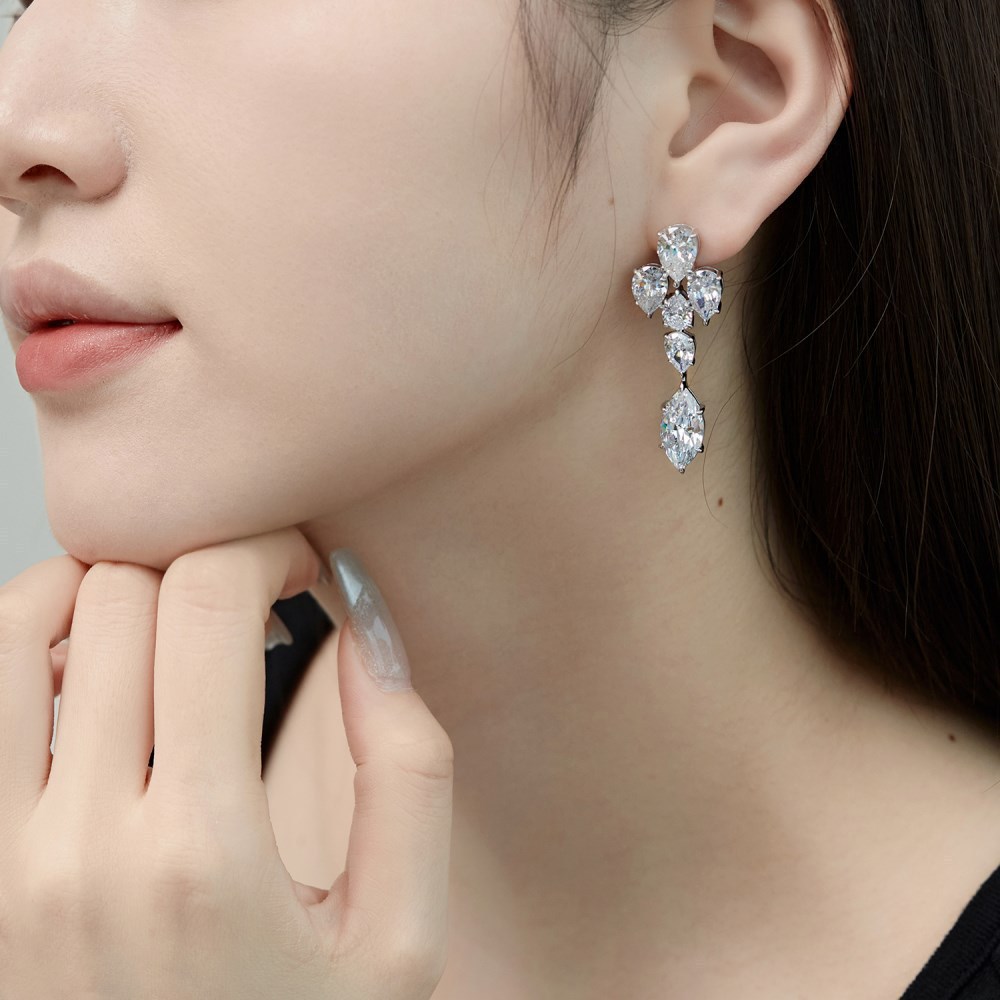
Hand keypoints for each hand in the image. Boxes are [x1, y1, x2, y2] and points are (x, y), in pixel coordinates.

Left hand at [0, 528, 453, 998]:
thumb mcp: (401, 937)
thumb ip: (405, 766)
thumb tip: (365, 633)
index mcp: (203, 851)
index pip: (208, 599)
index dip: (267, 547)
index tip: (301, 569)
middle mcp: (79, 845)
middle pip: (124, 591)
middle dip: (205, 560)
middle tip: (253, 596)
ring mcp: (2, 862)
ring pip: (23, 621)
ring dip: (105, 586)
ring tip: (166, 617)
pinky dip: (29, 646)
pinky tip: (90, 671)